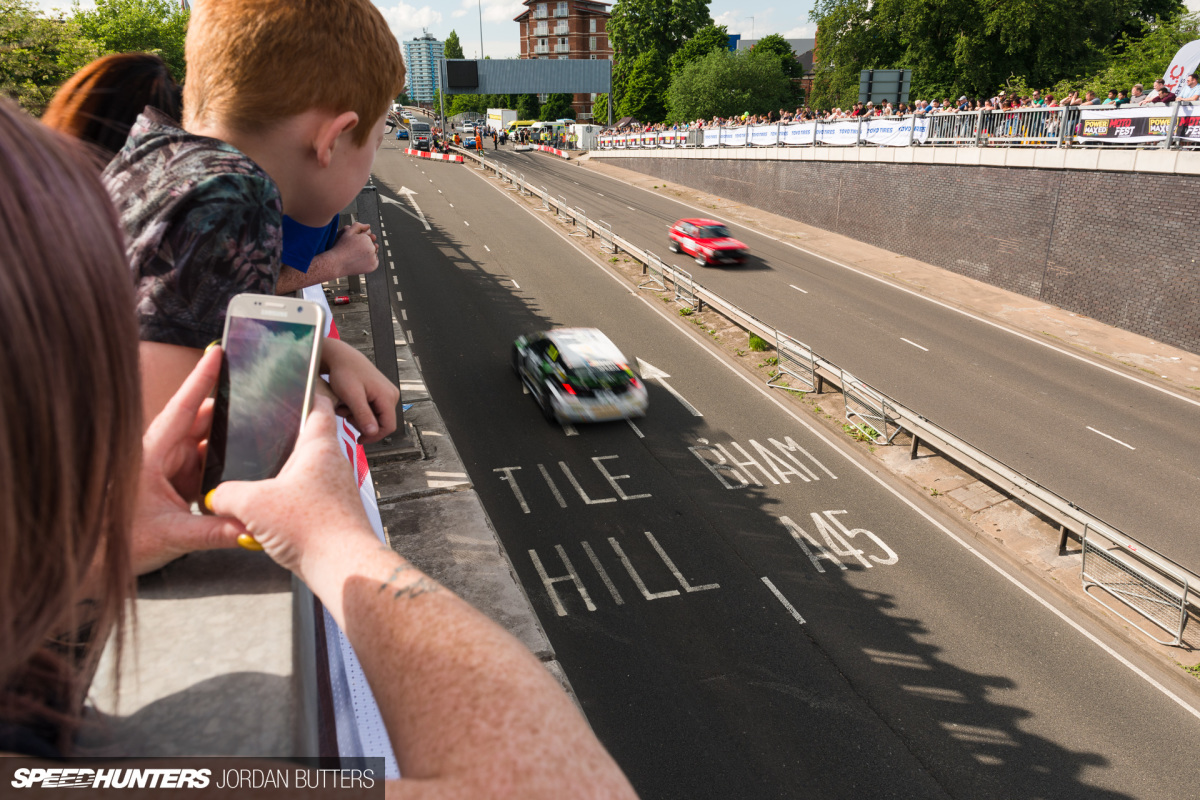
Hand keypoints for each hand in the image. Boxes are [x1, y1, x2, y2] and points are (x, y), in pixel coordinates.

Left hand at [131, 346, 245, 574]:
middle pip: (201, 422)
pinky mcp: (175, 482)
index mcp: (153, 454)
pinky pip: (205, 463)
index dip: (201, 379)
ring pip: (206, 443)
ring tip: (260, 433)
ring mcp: (169, 467)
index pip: (182, 409)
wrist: (98, 561)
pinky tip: (243, 464)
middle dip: (229, 409)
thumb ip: (215, 532)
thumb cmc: (121, 542)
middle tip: (261, 397)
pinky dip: (224, 462)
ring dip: (229, 440)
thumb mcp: (172, 536)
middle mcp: (161, 454)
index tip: (217, 352)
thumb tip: (252, 530)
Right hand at [207, 395, 375, 576]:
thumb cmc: (313, 528)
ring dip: (287, 475)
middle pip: (310, 440)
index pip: (319, 406)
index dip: (307, 393)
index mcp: (320, 447)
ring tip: (260, 480)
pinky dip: (291, 501)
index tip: (293, 387)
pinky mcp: (334, 513)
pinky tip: (272, 514)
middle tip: (262, 438)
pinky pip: (309, 498)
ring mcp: (337, 490)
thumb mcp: (253, 504)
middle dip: (286, 439)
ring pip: (309, 472)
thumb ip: (226, 495)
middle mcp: (334, 464)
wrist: (344, 566)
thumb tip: (214, 497)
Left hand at [322, 338, 398, 442]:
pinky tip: (349, 403)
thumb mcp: (352, 396)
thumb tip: (373, 432)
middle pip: (382, 422)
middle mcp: (391, 395)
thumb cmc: (345, 372)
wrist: (341, 357)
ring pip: (376, 416)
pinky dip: (360, 410)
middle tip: (346, 416)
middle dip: (363, 424)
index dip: (374, 436)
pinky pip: (373, 409)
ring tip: (345, 407)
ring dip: (359, 417)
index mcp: (387, 396)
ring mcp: (386, 393)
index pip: (388, 426)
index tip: (359, 439)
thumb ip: (363, 415)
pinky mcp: (380, 392)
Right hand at [331, 222, 378, 275]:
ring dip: (369, 254)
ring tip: (357, 256)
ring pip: (374, 253)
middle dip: (366, 247)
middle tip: (355, 251)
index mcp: (367, 239)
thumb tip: (368, 226)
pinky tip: (360, 261)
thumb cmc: (341, 247)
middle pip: (373, 246)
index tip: (354, 245)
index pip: (369, 238)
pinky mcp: (373, 267)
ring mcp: (373, 258)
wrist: (337, 263)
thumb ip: (358, 226)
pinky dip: (370, 262)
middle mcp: (372, 248)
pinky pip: (374, 262)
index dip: (361, 241)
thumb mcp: (348, 232)